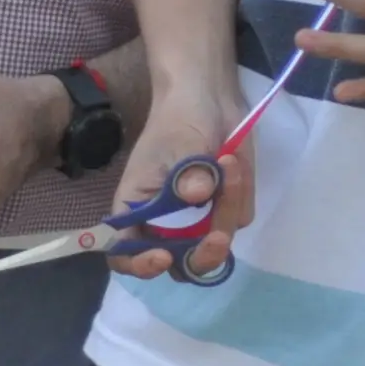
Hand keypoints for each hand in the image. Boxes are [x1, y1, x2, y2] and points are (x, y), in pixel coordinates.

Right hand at [103, 84, 249, 281]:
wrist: (210, 100)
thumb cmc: (179, 120)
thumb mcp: (181, 141)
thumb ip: (188, 171)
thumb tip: (197, 194)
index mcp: (136, 210)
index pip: (125, 254)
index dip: (139, 265)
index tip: (162, 256)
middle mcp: (166, 225)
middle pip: (180, 265)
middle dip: (202, 255)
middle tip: (219, 236)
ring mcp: (199, 221)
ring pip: (215, 244)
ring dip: (226, 210)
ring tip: (229, 164)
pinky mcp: (226, 211)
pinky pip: (238, 220)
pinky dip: (240, 196)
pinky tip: (235, 165)